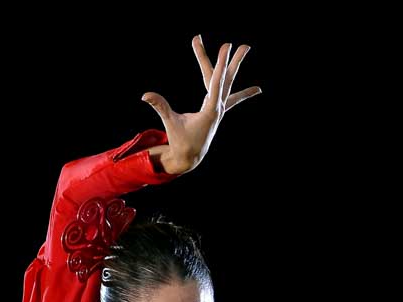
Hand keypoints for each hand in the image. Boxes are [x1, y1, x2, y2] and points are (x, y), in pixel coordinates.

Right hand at [141, 35, 261, 174]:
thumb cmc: (180, 141)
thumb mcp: (170, 123)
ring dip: (235, 65)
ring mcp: (219, 108)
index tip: (226, 47)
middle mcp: (218, 108)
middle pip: (224, 79)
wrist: (190, 157)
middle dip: (230, 61)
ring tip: (245, 48)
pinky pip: (232, 97)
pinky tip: (257, 89)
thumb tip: (145, 95)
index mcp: (210, 111)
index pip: (217, 82)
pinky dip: (243, 93)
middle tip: (236, 44)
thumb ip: (160, 107)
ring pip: (228, 82)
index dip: (221, 64)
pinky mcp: (217, 110)